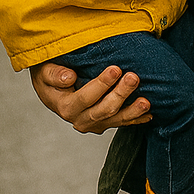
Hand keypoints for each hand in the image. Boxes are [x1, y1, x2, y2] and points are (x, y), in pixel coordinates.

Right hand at [30, 62, 151, 132]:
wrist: (51, 89)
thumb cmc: (49, 76)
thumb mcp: (44, 71)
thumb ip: (54, 75)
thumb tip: (69, 77)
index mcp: (66, 107)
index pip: (86, 97)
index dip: (102, 84)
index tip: (116, 69)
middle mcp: (81, 120)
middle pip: (105, 109)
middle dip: (121, 93)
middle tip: (134, 77)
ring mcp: (94, 124)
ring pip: (116, 119)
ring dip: (133, 110)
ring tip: (146, 101)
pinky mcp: (105, 123)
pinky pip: (122, 122)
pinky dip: (136, 119)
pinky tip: (149, 114)